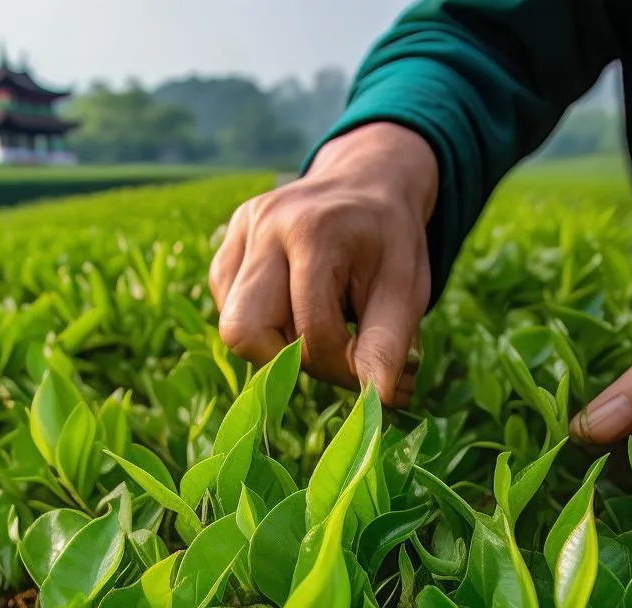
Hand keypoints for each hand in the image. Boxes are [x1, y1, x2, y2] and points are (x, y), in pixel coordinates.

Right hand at [208, 122, 438, 401]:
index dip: (339, 367)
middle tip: (327, 351)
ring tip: (314, 322)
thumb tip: (377, 401)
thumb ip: (388, 344)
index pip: (309, 334)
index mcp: (314, 231)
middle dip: (286, 361)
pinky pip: (228, 307)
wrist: (369, 181)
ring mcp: (239, 234)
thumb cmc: (390, 242)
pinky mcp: (226, 247)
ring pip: (232, 325)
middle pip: (243, 332)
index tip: (367, 368)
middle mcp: (265, 227)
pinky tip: (292, 305)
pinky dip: (263, 323)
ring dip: (275, 343)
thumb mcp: (406, 288)